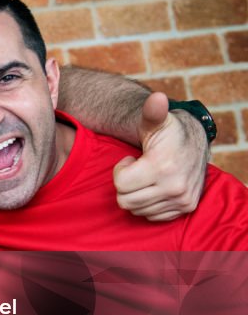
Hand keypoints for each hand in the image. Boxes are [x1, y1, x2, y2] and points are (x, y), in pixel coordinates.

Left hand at [113, 92, 207, 220]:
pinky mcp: (186, 207)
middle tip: (137, 169)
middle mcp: (175, 186)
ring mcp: (182, 199)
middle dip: (126, 185)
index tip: (131, 160)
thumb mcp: (156, 120)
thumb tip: (156, 98)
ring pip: (137, 210)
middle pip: (126, 201)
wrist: (193, 142)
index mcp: (163, 166)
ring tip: (147, 176)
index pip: (120, 185)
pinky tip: (155, 186)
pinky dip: (149, 204)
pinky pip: (152, 216)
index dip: (120, 171)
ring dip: (137, 194)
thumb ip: (152, 111)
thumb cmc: (167, 131)